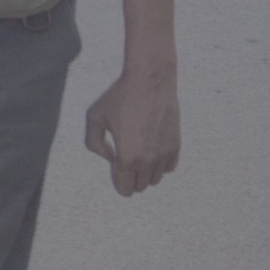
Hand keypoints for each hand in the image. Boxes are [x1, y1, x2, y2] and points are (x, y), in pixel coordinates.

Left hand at [84, 67, 179, 195]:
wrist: (150, 79)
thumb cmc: (120, 96)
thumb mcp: (94, 117)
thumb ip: (94, 143)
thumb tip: (110, 158)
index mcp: (127, 158)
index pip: (125, 189)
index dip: (117, 179)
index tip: (115, 163)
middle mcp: (149, 161)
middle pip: (140, 186)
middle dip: (130, 176)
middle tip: (125, 152)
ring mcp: (165, 154)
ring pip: (155, 179)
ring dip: (145, 171)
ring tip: (138, 148)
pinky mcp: (176, 144)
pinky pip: (169, 167)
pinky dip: (160, 163)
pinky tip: (152, 147)